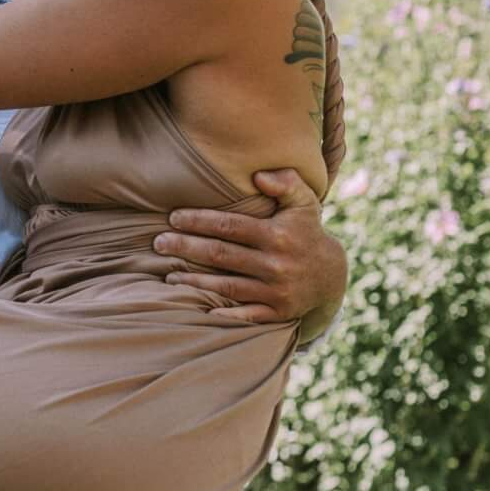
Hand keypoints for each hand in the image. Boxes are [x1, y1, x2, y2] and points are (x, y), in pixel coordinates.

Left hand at [155, 168, 346, 336]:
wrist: (331, 275)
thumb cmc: (307, 231)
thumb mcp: (304, 202)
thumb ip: (286, 183)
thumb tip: (258, 175)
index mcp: (277, 235)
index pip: (230, 226)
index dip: (199, 221)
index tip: (173, 218)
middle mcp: (276, 264)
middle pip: (221, 255)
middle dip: (186, 248)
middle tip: (158, 243)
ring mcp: (276, 290)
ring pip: (227, 285)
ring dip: (194, 282)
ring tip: (168, 275)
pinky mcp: (277, 312)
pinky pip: (246, 315)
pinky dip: (225, 314)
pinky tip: (200, 309)